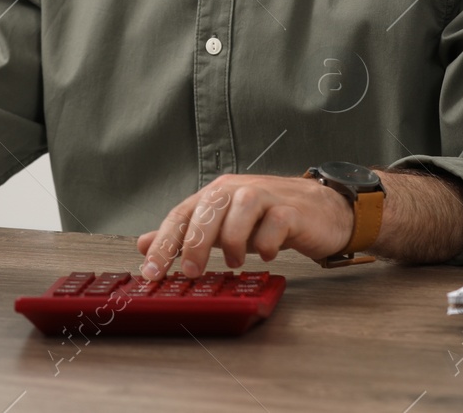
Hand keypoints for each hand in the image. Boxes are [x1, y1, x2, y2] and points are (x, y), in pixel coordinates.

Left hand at [135, 174, 353, 278]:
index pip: (181, 214)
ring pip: (242, 208)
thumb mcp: (220, 226)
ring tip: (234, 262)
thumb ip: (184, 234)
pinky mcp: (292, 210)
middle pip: (209, 208)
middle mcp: (237, 190)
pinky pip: (276, 221)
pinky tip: (266, 255)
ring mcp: (266, 196)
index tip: (151, 272)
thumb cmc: (266, 219)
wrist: (318, 210)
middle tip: (191, 272)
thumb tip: (143, 244)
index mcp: (214, 195)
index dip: (163, 243)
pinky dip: (267, 242)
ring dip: (234, 240)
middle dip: (195, 242)